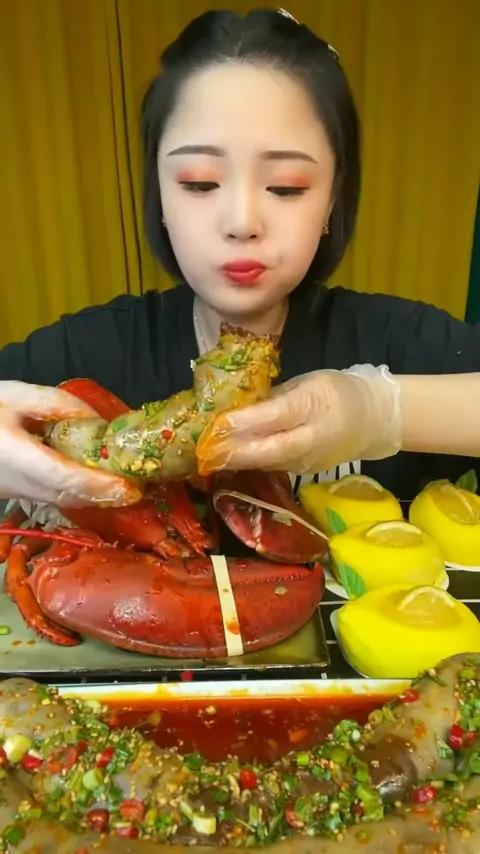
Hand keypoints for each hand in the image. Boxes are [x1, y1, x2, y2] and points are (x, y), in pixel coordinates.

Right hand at [0, 382, 141, 506]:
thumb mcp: (14, 397)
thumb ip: (54, 404)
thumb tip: (93, 420)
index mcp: (16, 457)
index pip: (64, 478)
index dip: (98, 485)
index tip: (129, 486)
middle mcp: (19, 483)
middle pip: (70, 496)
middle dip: (106, 495)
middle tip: (140, 486)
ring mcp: (18, 493)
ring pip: (63, 500)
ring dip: (96, 497)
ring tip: (126, 485)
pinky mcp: (18, 494)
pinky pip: (55, 497)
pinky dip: (81, 493)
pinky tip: (100, 482)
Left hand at [196, 364, 402, 473]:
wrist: (373, 421)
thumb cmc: (337, 394)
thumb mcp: (308, 383)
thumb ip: (275, 396)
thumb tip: (240, 407)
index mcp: (314, 406)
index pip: (278, 416)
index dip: (249, 421)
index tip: (221, 422)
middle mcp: (311, 439)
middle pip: (271, 449)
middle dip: (236, 450)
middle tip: (206, 448)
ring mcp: (308, 461)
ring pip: (269, 462)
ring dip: (238, 460)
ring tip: (208, 454)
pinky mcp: (303, 472)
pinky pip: (273, 466)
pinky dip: (250, 463)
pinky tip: (227, 458)